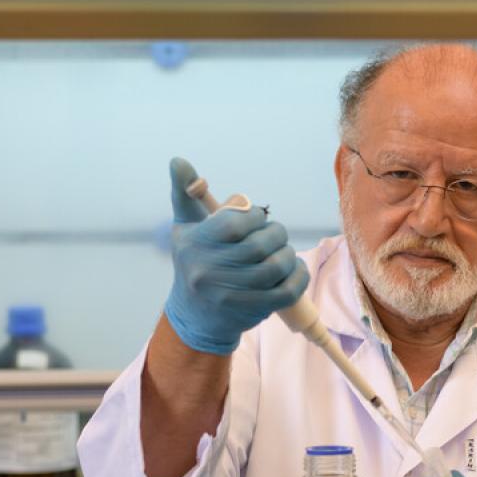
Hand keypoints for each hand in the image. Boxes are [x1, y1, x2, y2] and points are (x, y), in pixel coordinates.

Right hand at [163, 157, 308, 354]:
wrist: (196, 316)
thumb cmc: (194, 261)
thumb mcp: (185, 227)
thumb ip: (185, 192)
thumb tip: (178, 160)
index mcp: (194, 244)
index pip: (233, 223)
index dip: (254, 216)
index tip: (257, 217)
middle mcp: (208, 270)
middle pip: (258, 245)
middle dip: (276, 233)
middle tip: (275, 233)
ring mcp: (231, 295)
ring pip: (275, 267)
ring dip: (287, 253)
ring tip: (283, 250)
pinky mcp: (252, 311)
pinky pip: (287, 291)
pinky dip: (298, 276)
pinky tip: (293, 268)